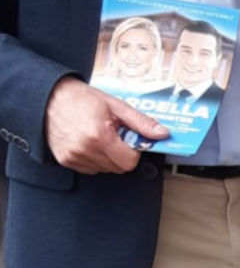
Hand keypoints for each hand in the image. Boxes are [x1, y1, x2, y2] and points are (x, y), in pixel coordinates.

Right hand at [45, 77, 170, 174]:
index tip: (131, 139)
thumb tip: (161, 133)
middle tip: (116, 134)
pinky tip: (90, 142)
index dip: (134, 150)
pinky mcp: (66, 161)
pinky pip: (90, 169)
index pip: (129, 161)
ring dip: (109, 156)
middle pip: (118, 168)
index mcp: (100, 136)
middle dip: (122, 153)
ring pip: (105, 169)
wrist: (51, 98)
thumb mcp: (116, 105)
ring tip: (101, 136)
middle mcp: (85, 151)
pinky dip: (95, 158)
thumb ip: (140, 122)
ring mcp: (74, 158)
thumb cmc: (82, 98)